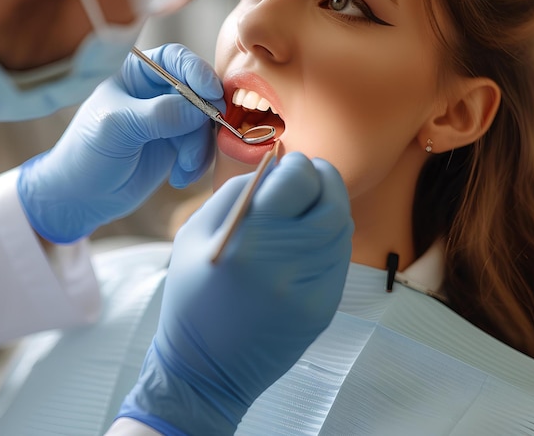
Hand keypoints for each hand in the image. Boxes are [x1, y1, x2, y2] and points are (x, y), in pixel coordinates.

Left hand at [17, 44, 222, 243]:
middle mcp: (156, 90)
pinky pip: (202, 145)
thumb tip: (201, 110)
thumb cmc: (87, 153)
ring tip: (184, 168)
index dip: (197, 71)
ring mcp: (170, 117)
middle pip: (199, 90)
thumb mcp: (119, 127)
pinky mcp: (177, 143)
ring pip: (204, 122)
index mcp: (136, 72)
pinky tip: (179, 177)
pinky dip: (197, 162)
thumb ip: (160, 114)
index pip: (175, 59)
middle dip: (205, 117)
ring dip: (200, 148)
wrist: (81, 197)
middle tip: (207, 137)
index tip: (212, 93)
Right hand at [118, 153, 352, 434]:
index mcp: (248, 242)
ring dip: (331, 204)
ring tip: (310, 201)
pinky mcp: (324, 308)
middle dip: (324, 177)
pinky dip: (331, 235)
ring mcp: (312, 290)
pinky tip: (311, 234)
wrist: (205, 370)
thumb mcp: (194, 233)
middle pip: (330, 201)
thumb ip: (237, 192)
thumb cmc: (192, 295)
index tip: (288, 164)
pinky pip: (340, 257)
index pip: (297, 181)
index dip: (297, 164)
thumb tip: (275, 169)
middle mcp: (286, 265)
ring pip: (341, 227)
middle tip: (310, 174)